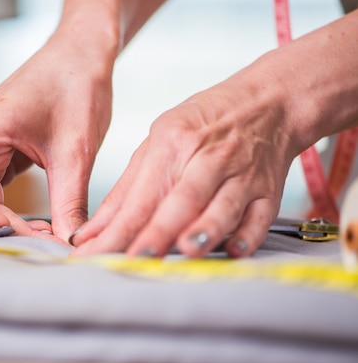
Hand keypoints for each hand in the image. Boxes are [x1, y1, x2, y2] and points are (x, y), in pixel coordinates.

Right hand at [0, 33, 113, 242]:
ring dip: (4, 221)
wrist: (82, 53)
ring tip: (46, 231)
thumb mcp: (77, 151)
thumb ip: (70, 203)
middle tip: (41, 238)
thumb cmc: (78, 86)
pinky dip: (11, 210)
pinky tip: (43, 220)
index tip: (8, 228)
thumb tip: (70, 247)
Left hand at [70, 78, 295, 257]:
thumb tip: (92, 233)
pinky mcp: (268, 191)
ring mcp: (242, 174)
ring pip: (223, 206)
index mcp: (173, 144)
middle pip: (182, 200)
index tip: (97, 254)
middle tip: (136, 260)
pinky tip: (236, 251)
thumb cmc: (205, 124)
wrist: (269, 103)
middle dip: (158, 232)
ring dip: (205, 230)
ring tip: (187, 251)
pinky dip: (249, 234)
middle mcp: (208, 158)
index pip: (141, 196)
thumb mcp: (157, 143)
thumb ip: (124, 193)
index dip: (119, 229)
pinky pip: (261, 216)